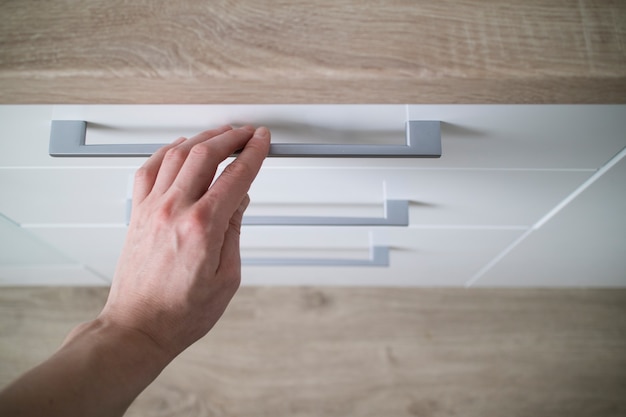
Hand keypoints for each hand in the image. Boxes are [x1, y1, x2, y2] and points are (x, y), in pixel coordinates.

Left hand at [98, 125, 269, 357]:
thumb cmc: (180, 312)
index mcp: (202, 227)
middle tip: (247, 133)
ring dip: (202, 138)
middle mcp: (174, 210)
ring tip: (220, 134)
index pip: (236, 176)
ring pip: (177, 154)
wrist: (139, 326)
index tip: (262, 141)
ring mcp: (152, 209)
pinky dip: (167, 151)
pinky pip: (149, 169)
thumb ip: (234, 232)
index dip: (253, 153)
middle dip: (231, 137)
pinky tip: (178, 147)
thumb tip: (239, 201)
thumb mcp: (227, 277)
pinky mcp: (138, 213)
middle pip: (205, 154)